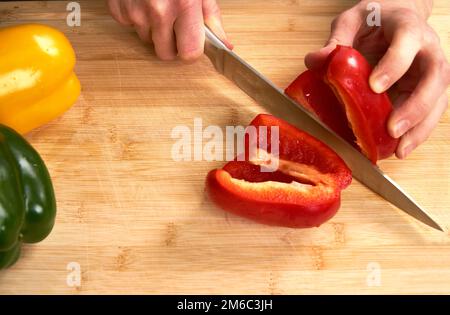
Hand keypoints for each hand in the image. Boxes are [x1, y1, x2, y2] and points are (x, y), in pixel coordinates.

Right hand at [107, 0, 232, 60]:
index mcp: (184, 5)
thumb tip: (224, 44)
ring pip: (147, 40)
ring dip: (154, 29)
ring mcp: (135, 11)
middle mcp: (158, 11)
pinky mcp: (119, 9)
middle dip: (171, 44)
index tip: (192, 42)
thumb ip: (211, 17)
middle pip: (166, 54)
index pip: (189, 53)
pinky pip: (130, 26)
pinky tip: (143, 1)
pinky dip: (137, 18)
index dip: (191, 50)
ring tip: (158, 5)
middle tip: (175, 24)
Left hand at [305, 0, 449, 158]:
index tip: (374, 87)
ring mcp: (432, 69)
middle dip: (416, 106)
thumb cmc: (374, 20)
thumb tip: (316, 59)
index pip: (407, 43)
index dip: (394, 65)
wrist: (395, 18)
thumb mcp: (351, 21)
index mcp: (407, 26)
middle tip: (392, 129)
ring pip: (438, 99)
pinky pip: (430, 111)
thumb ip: (336, 38)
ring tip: (400, 150)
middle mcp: (428, 48)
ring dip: (421, 127)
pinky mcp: (428, 87)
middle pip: (435, 76)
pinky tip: (401, 148)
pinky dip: (418, 131)